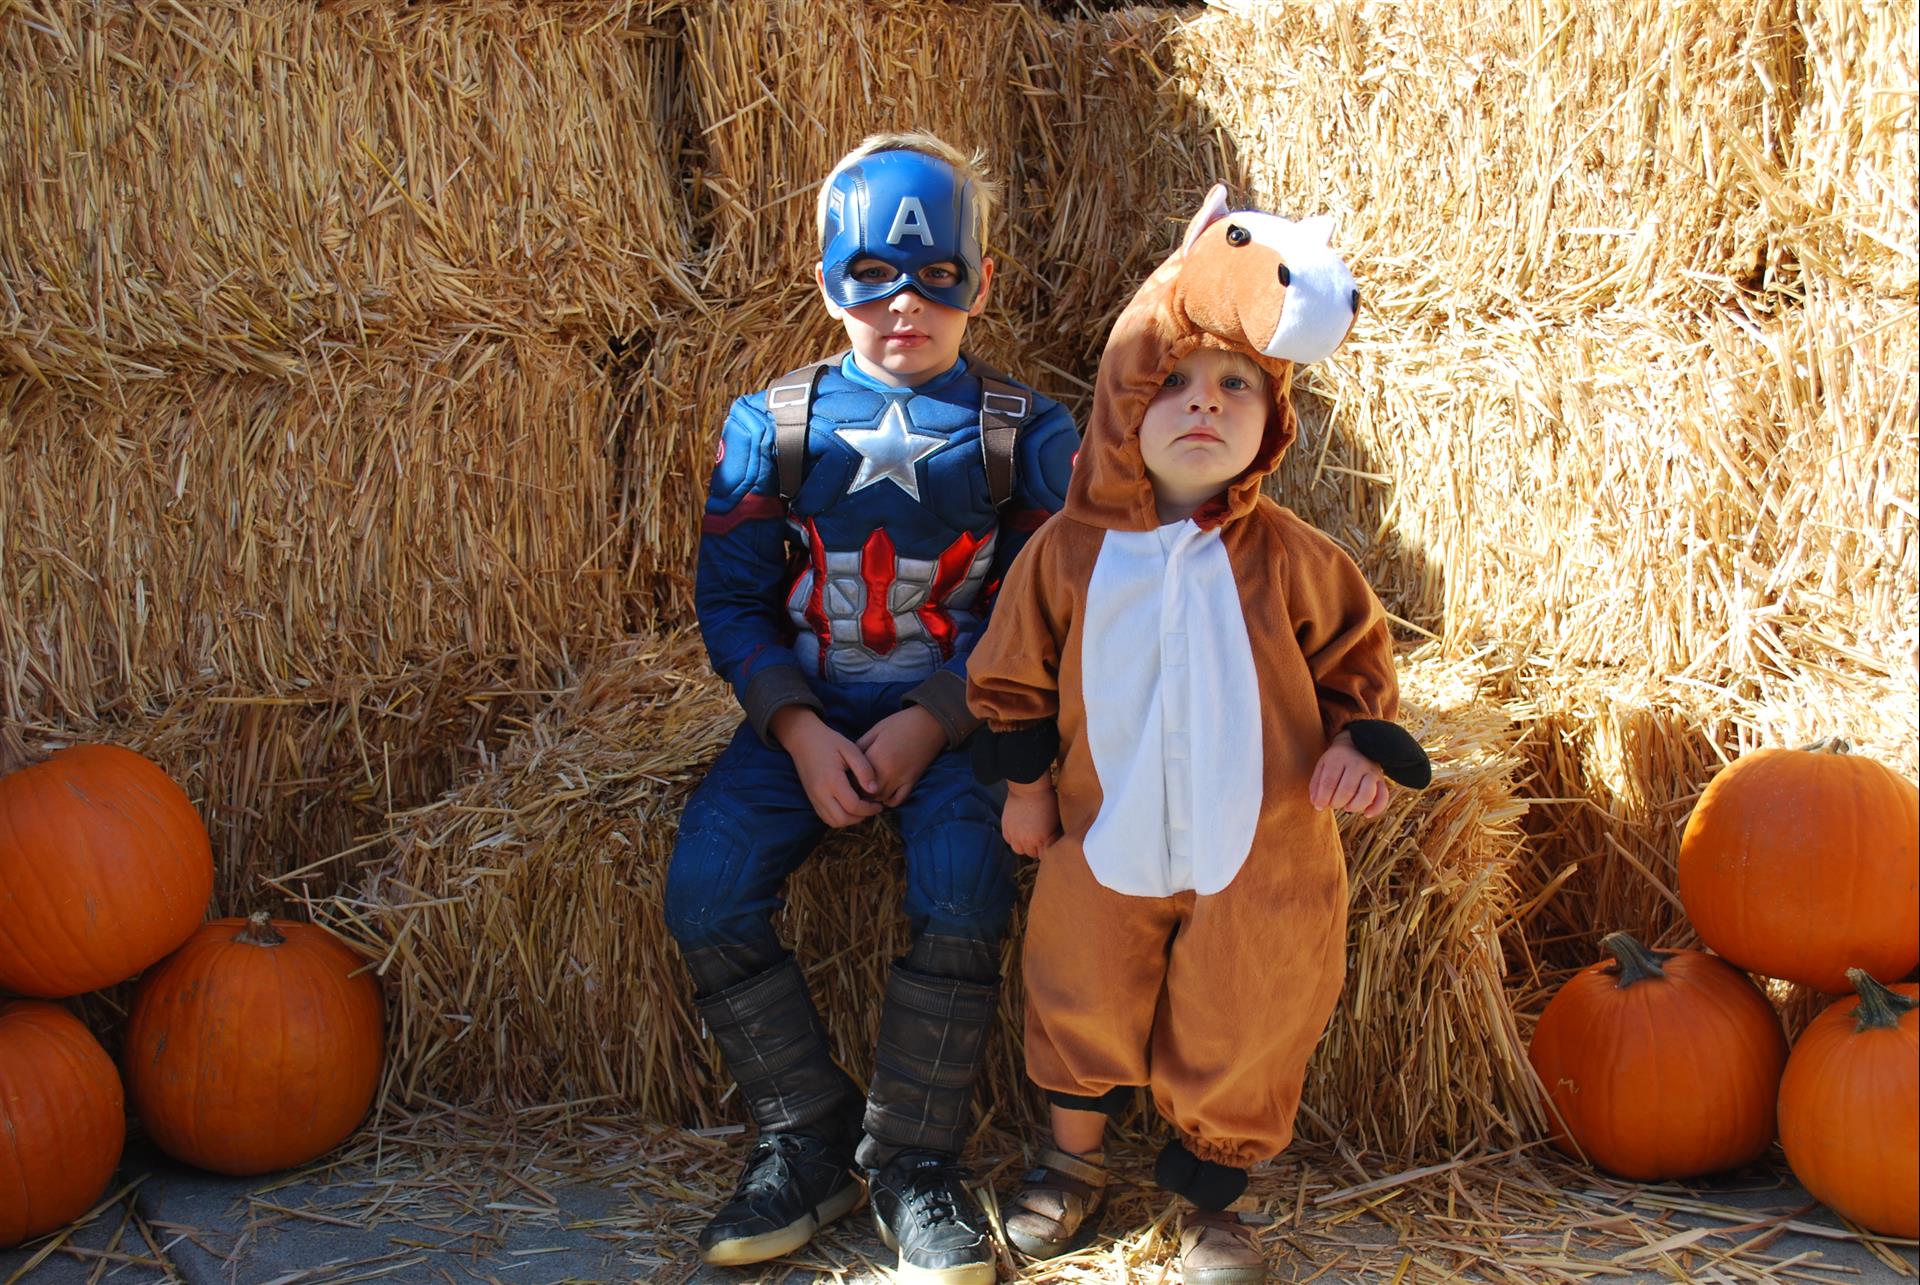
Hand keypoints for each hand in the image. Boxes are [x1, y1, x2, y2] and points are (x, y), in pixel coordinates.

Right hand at [770, 707, 883, 827]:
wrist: (803, 739)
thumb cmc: (829, 742)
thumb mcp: (851, 749)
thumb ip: (864, 770)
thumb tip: (875, 790)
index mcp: (832, 781)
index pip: (853, 806)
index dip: (870, 809)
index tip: (879, 804)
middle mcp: (820, 793)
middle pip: (843, 820)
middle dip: (860, 817)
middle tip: (872, 808)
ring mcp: (814, 797)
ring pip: (833, 822)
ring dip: (850, 819)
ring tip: (861, 808)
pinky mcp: (811, 798)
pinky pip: (825, 817)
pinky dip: (839, 817)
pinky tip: (848, 806)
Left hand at [855, 706, 949, 806]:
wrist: (930, 722)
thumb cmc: (901, 723)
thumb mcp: (876, 729)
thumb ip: (861, 746)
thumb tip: (849, 760)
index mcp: (875, 757)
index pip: (854, 778)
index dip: (847, 779)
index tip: (845, 777)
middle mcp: (887, 772)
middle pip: (864, 792)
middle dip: (858, 791)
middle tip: (853, 786)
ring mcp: (900, 779)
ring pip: (879, 799)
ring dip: (871, 797)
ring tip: (866, 791)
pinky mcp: (912, 782)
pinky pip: (897, 801)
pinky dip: (888, 801)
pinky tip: (884, 794)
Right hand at [1002, 779, 1061, 857]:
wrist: (1028, 788)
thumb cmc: (1047, 801)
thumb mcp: (1056, 820)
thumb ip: (1053, 836)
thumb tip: (1054, 844)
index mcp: (1042, 840)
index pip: (1045, 856)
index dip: (1047, 850)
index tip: (1048, 845)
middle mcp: (1027, 841)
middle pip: (1031, 854)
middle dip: (1036, 847)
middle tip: (1039, 837)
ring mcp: (1015, 836)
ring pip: (1019, 850)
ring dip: (1023, 845)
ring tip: (1027, 835)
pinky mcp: (1006, 829)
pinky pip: (1009, 840)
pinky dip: (1013, 837)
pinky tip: (1019, 829)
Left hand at [1309, 731, 1392, 817]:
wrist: (1356, 745)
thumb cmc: (1336, 760)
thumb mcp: (1322, 765)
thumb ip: (1317, 784)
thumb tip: (1317, 805)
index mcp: (1339, 758)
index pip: (1329, 782)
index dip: (1323, 798)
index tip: (1319, 806)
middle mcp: (1357, 764)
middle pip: (1347, 790)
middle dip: (1337, 803)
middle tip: (1333, 804)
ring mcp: (1371, 771)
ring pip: (1366, 794)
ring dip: (1354, 806)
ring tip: (1347, 807)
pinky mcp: (1381, 779)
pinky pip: (1383, 797)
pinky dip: (1376, 809)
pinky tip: (1366, 814)